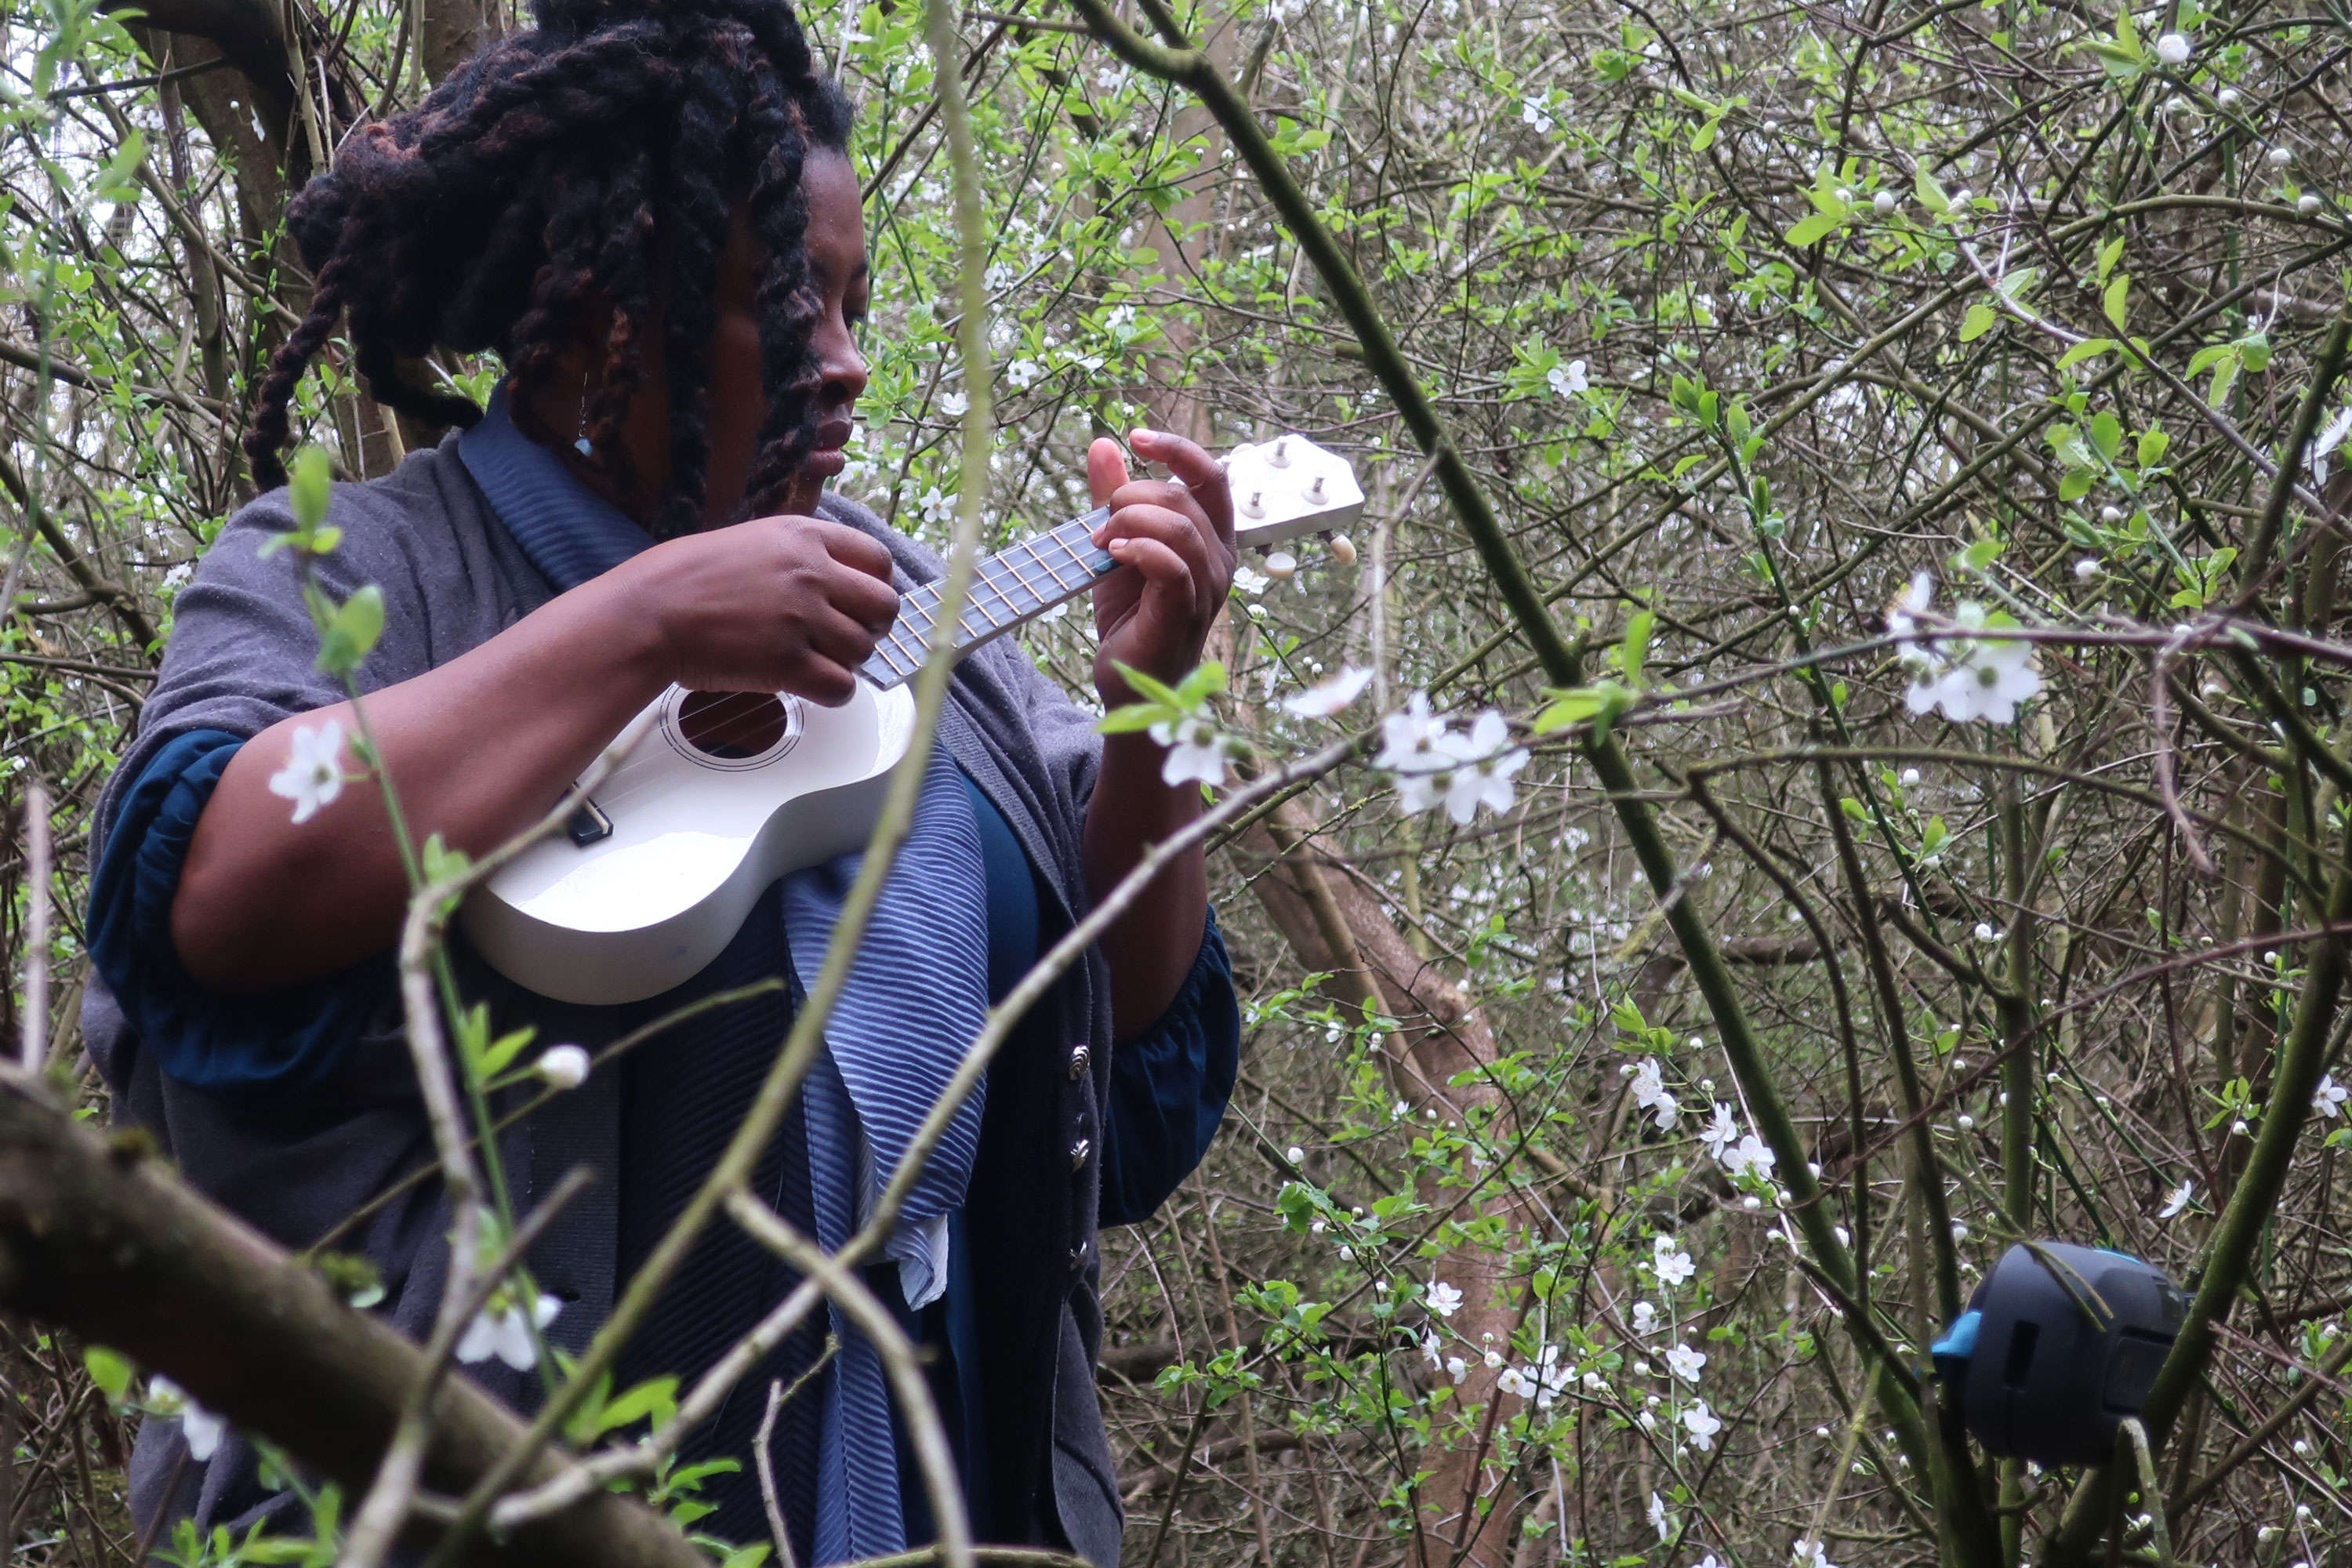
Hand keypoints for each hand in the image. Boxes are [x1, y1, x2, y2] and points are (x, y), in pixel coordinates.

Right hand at [621, 514, 899, 704]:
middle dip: (872, 626)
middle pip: (884, 606)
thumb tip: (836, 580)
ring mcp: (802, 619)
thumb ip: (798, 554)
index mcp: (804, 537)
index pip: (878, 559)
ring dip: (846, 661)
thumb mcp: (752, 540)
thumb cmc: (687, 577)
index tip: (861, 602)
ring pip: (863, 650)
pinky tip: (811, 686)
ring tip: (815, 660)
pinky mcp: (788, 663)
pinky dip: (833, 693)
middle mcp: (811, 574)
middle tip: (846, 638)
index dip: (876, 586)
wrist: (650, 613)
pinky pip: (842, 687)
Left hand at [1088, 429, 1236, 706]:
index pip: (1212, 475)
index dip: (1177, 448)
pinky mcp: (1185, 612)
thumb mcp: (1117, 546)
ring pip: (1179, 527)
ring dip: (1130, 522)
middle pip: (1186, 496)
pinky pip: (1171, 565)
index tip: (1136, 437)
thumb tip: (1103, 444)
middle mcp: (1219, 560)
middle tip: (1101, 521)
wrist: (1128, 679)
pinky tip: (1112, 556)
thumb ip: (1115, 497)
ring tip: (1101, 541)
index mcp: (1211, 538)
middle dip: (1134, 495)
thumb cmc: (1131, 615)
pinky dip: (1138, 550)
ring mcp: (1207, 588)